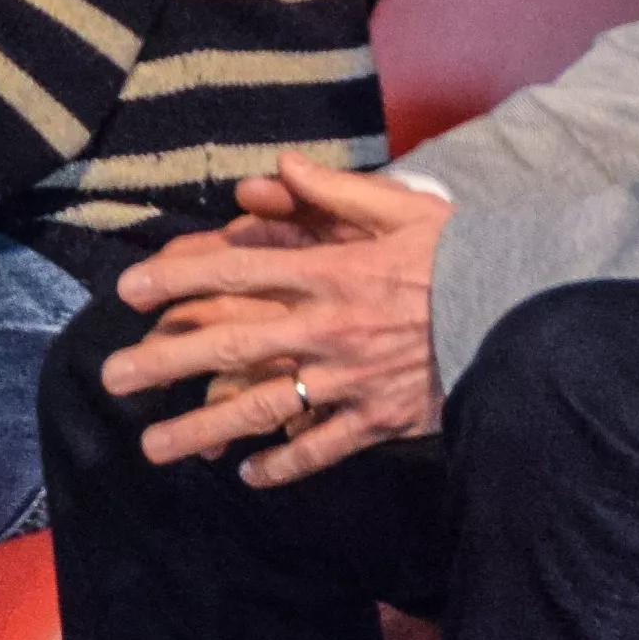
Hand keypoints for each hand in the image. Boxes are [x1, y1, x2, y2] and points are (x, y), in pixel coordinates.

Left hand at [99, 157, 453, 487]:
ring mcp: (350, 379)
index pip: (235, 272)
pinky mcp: (379, 419)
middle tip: (112, 379)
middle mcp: (327, 327)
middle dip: (164, 363)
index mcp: (329, 272)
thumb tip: (279, 164)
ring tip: (154, 447)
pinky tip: (248, 475)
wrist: (526, 311)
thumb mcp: (404, 208)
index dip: (176, 280)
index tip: (128, 291)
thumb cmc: (464, 253)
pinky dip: (284, 464)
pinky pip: (322, 447)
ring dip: (203, 429)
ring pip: (262, 408)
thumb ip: (335, 191)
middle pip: (229, 345)